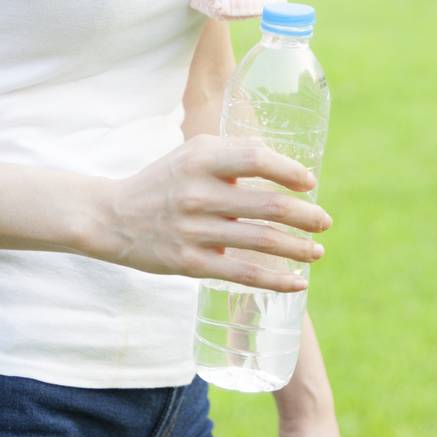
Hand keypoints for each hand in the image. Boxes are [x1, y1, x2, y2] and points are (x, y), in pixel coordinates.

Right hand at [92, 134, 332, 287]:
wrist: (112, 217)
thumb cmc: (164, 181)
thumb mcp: (192, 154)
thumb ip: (233, 155)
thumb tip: (285, 167)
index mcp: (199, 159)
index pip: (256, 159)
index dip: (289, 171)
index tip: (310, 183)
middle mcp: (198, 194)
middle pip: (267, 205)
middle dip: (306, 216)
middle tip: (324, 222)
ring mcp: (194, 231)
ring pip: (262, 242)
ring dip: (299, 248)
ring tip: (317, 251)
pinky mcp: (191, 263)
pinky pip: (244, 274)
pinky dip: (277, 279)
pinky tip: (298, 282)